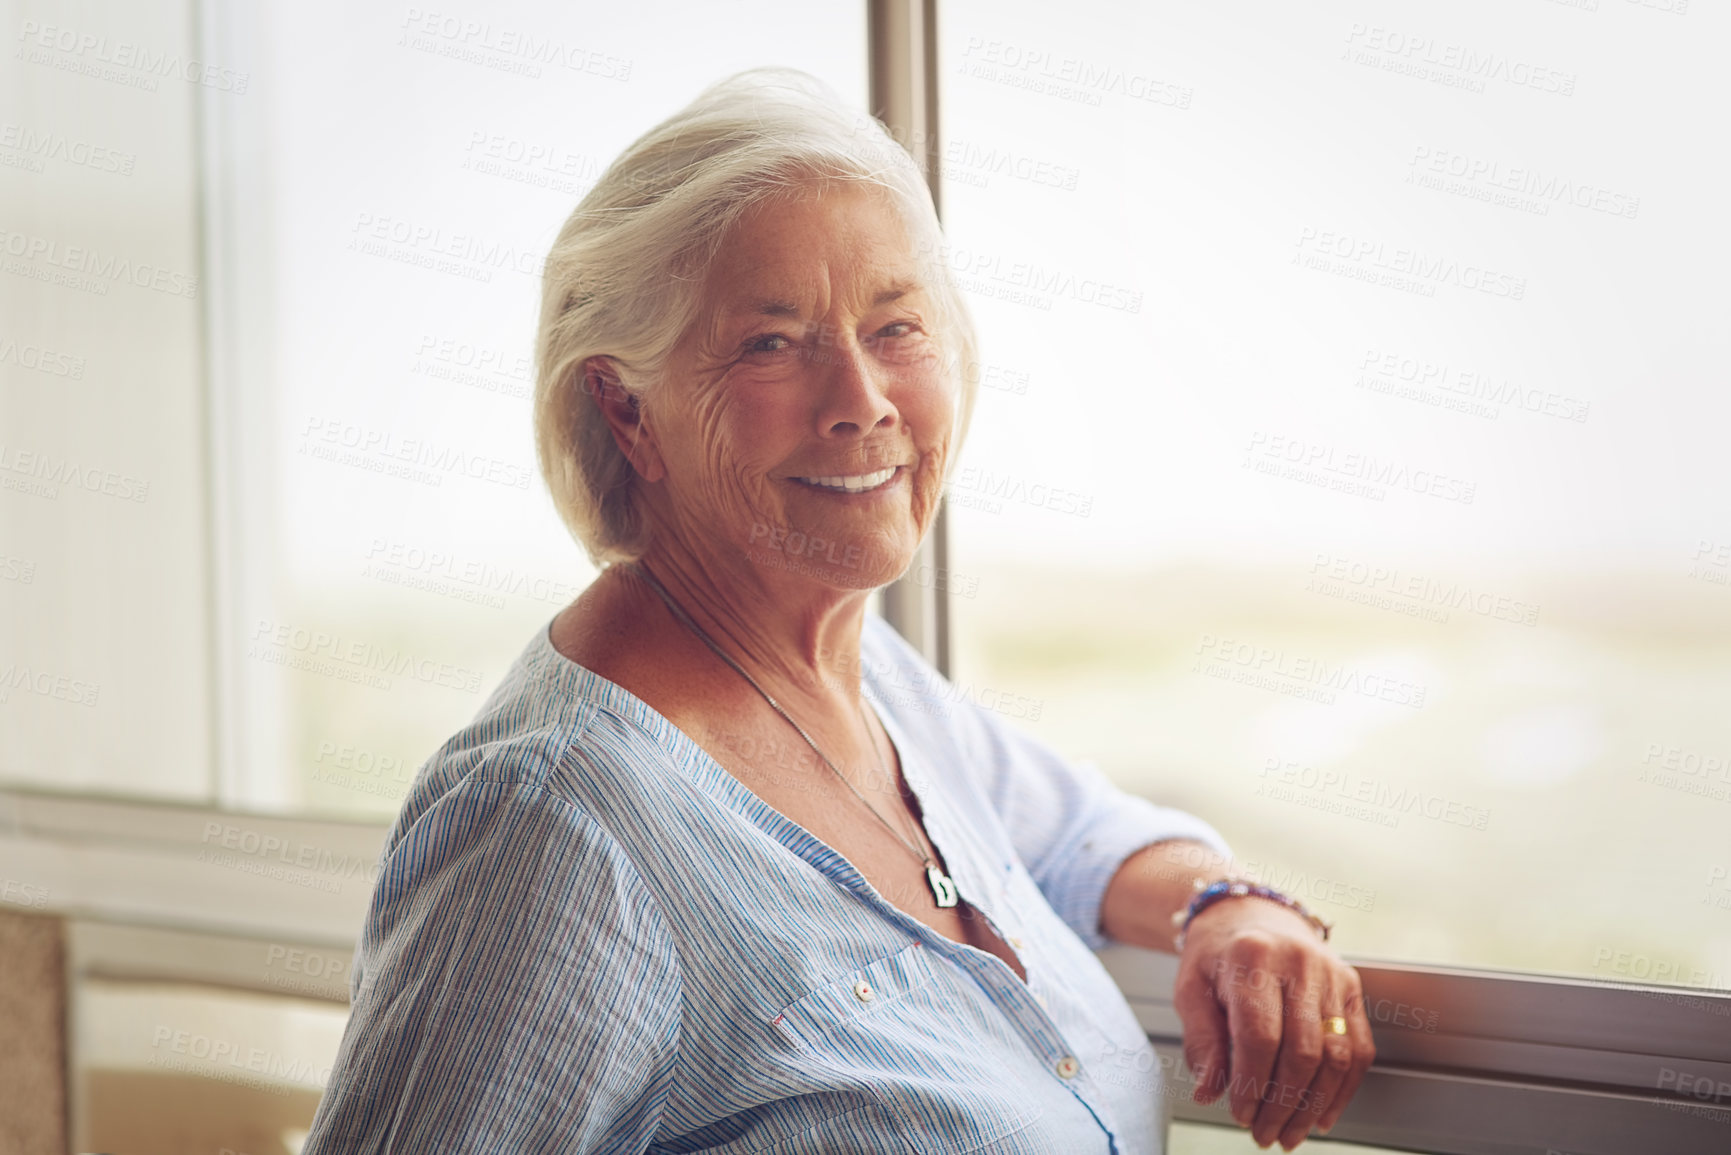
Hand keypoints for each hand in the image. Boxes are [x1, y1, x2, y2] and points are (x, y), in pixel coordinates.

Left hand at [1171, 896, 1374, 1148]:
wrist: (1251, 914)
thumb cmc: (1217, 955)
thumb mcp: (1192, 989)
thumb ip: (1201, 1040)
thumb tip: (1208, 1092)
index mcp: (1252, 956)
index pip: (1259, 1035)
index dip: (1251, 1084)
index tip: (1240, 1114)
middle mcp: (1299, 962)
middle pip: (1302, 1051)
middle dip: (1283, 1104)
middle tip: (1264, 1134)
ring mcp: (1332, 973)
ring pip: (1336, 1055)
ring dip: (1314, 1105)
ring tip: (1290, 1133)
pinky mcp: (1351, 986)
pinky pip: (1359, 1047)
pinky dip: (1343, 1089)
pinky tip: (1322, 1115)